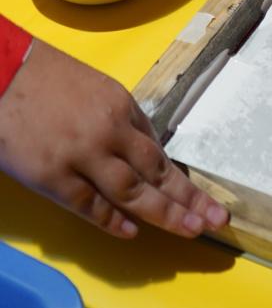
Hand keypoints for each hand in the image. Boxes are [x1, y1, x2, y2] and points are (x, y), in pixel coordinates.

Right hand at [0, 40, 228, 239]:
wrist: (4, 74)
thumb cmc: (49, 81)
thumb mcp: (98, 91)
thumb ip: (122, 123)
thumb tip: (145, 156)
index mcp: (122, 108)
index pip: (160, 153)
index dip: (184, 182)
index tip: (209, 201)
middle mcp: (109, 132)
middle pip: (155, 173)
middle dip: (187, 200)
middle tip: (215, 221)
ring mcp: (81, 156)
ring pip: (130, 192)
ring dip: (163, 214)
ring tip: (189, 230)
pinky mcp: (52, 176)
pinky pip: (88, 204)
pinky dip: (111, 220)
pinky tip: (132, 233)